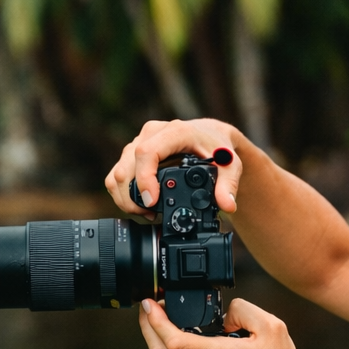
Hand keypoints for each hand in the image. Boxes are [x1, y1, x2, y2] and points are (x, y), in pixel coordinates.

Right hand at [105, 118, 245, 219]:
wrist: (212, 136)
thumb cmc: (218, 147)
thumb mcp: (229, 165)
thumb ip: (228, 185)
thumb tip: (227, 205)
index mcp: (174, 132)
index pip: (147, 153)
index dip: (144, 179)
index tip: (152, 201)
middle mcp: (152, 134)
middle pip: (127, 167)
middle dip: (133, 198)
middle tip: (151, 215)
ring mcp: (139, 142)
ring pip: (118, 173)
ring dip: (126, 198)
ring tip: (147, 213)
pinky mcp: (133, 153)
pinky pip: (118, 175)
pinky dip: (124, 194)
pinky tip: (142, 206)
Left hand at [138, 297, 308, 348]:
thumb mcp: (274, 329)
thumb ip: (245, 311)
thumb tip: (225, 312)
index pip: (175, 341)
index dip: (156, 321)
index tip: (150, 303)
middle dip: (147, 326)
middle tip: (147, 305)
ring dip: (157, 334)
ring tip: (161, 312)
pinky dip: (174, 341)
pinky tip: (183, 326)